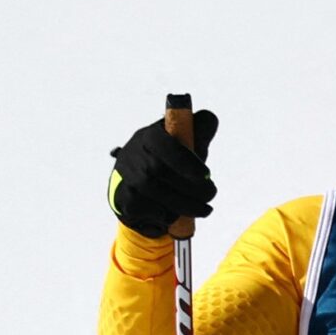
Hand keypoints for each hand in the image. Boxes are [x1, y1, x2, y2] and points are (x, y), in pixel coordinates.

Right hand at [107, 108, 220, 237]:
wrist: (139, 190)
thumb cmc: (169, 164)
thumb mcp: (185, 145)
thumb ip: (199, 131)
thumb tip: (210, 119)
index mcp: (149, 136)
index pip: (162, 143)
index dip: (184, 159)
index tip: (206, 175)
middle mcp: (133, 153)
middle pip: (158, 169)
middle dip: (191, 186)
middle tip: (211, 195)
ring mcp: (126, 177)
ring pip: (154, 192)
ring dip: (185, 204)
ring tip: (204, 209)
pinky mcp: (124, 199)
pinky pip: (148, 210)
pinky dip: (167, 215)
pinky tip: (176, 214)